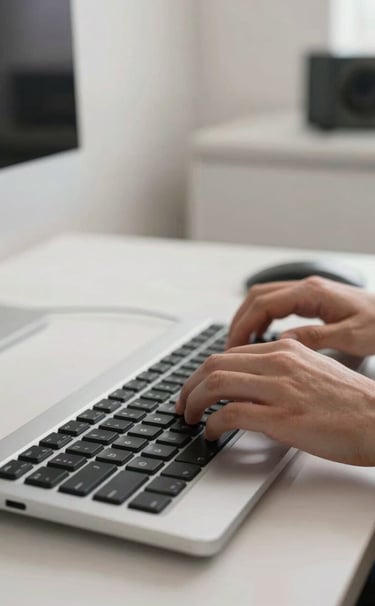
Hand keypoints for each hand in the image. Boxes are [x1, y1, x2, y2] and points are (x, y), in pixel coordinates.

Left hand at [176, 339, 374, 465]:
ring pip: (215, 383)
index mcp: (285, 348)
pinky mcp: (282, 418)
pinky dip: (213, 423)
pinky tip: (211, 433)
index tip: (195, 388)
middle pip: (214, 364)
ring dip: (193, 402)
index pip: (229, 353)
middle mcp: (279, 362)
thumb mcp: (312, 370)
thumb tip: (248, 385)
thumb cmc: (350, 402)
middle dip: (189, 386)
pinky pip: (231, 414)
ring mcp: (279, 389)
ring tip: (189, 418)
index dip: (203, 372)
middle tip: (182, 404)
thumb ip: (279, 370)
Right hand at [227, 276, 374, 355]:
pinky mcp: (311, 299)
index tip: (233, 346)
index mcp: (312, 293)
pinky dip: (262, 318)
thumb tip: (283, 342)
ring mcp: (307, 292)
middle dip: (240, 320)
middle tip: (231, 347)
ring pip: (264, 298)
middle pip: (258, 296)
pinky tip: (262, 336)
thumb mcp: (351, 337)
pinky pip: (277, 304)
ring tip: (241, 344)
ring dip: (249, 318)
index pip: (264, 304)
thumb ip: (315, 338)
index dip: (244, 325)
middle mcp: (307, 288)